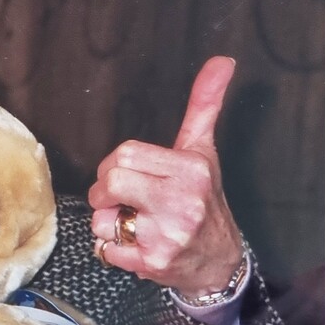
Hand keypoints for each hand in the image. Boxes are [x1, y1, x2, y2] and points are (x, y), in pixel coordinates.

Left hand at [89, 56, 244, 296]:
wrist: (220, 262)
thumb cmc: (204, 200)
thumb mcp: (203, 151)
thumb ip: (204, 105)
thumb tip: (222, 61)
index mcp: (190, 170)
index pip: (123, 154)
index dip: (113, 165)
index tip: (126, 175)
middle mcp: (182, 201)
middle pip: (110, 182)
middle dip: (104, 193)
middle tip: (121, 201)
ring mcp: (169, 234)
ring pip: (102, 219)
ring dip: (108, 224)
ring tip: (133, 225)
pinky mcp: (154, 263)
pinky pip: (105, 250)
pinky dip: (112, 250)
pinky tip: (137, 247)